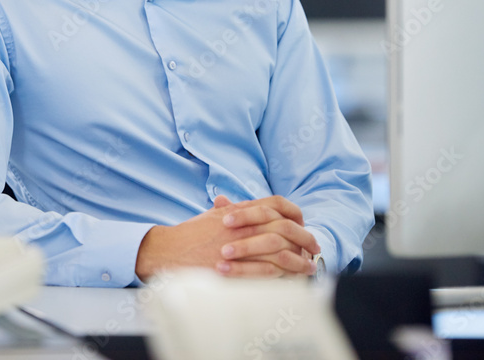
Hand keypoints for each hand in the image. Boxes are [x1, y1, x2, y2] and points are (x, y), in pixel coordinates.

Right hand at [135, 195, 318, 279]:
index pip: (276, 204)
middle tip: (313, 247)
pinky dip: (286, 274)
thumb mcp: (209, 217)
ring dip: (300, 259)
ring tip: (309, 267)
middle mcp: (243, 224)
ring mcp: (241, 244)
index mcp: (239, 210)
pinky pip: (270, 269)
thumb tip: (232, 204)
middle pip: (285, 226)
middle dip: (304, 237)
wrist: (170, 251)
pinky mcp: (239, 265)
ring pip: (282, 249)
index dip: (293, 214)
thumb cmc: (188, 236)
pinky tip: (294, 279)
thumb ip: (227, 210)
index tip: (302, 225)